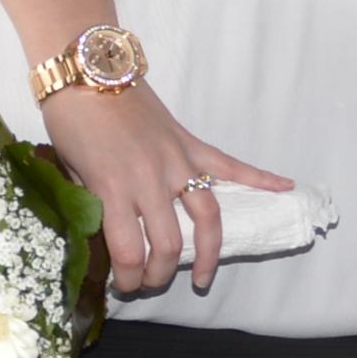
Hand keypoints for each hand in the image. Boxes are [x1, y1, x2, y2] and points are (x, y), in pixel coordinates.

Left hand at [34, 81, 291, 297]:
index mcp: (113, 188)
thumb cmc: (71, 121)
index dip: (128, 279)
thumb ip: (96, 204)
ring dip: (208, 254)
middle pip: (169, 245)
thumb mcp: (72, 172)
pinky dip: (261, 178)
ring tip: (204, 276)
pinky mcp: (190, 144)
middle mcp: (150, 180)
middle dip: (160, 275)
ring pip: (207, 218)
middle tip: (150, 283)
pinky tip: (285, 189)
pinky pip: (229, 165)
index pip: (129, 252)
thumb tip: (112, 236)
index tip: (123, 287)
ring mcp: (177, 161)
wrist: (87, 70)